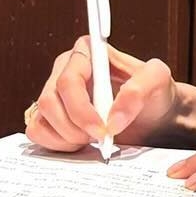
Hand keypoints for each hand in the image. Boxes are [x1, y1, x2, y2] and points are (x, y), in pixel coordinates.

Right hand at [24, 38, 178, 152]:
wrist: (153, 117)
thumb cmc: (153, 92)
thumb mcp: (158, 81)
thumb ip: (139, 90)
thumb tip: (112, 119)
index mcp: (87, 52)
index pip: (69, 80)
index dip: (81, 109)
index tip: (103, 129)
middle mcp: (65, 69)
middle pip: (50, 101)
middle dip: (75, 127)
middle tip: (102, 138)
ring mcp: (54, 93)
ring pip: (41, 118)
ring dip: (66, 137)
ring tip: (93, 139)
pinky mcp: (49, 116)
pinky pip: (37, 132)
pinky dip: (56, 144)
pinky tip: (80, 143)